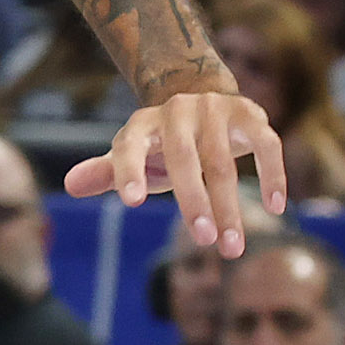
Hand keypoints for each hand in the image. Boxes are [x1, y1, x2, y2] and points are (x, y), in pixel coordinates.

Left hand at [63, 90, 287, 255]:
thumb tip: (69, 186)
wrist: (201, 98)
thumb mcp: (134, 156)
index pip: (129, 147)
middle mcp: (176, 111)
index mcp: (141, 125)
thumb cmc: (162, 143)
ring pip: (223, 160)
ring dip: (230, 206)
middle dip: (194, 202)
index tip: (132, 203)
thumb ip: (106, 172)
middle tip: (204, 241)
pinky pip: (266, 145)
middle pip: (184, 159)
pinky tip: (276, 208)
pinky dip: (272, 177)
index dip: (128, 172)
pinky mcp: (250, 114)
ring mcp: (214, 109)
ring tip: (232, 246)